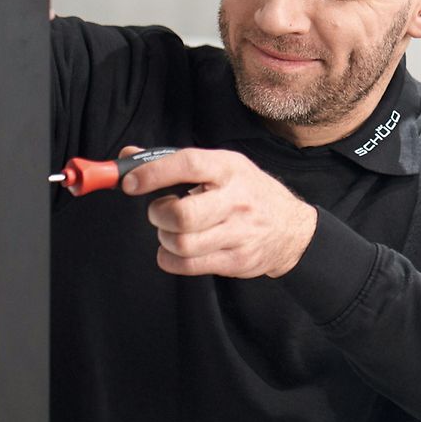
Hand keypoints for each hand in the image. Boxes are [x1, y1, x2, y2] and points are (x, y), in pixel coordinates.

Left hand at [116, 145, 319, 278]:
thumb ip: (174, 162)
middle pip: (182, 215)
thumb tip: (128, 156)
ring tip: (174, 230)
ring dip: (165, 238)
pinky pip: (187, 265)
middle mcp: (236, 200)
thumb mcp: (221, 167)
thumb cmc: (249, 194)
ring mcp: (238, 233)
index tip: (130, 182)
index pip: (188, 164)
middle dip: (159, 215)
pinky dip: (170, 258)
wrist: (292, 230)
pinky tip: (179, 248)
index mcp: (229, 169)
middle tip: (161, 212)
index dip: (153, 173)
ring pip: (181, 243)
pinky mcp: (236, 260)